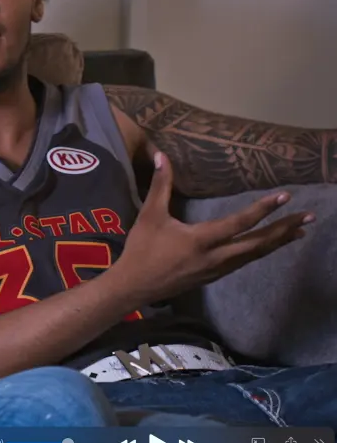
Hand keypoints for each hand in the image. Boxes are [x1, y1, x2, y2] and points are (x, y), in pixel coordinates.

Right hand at [110, 150, 313, 304]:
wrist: (134, 286)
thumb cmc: (141, 250)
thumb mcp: (149, 215)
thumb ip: (160, 186)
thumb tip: (162, 155)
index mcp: (201, 240)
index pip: (239, 222)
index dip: (263, 209)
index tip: (285, 197)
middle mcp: (216, 257)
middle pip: (258, 243)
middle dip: (284, 230)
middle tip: (308, 217)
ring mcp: (217, 269)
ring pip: (254, 255)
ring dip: (277, 242)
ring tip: (298, 231)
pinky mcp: (213, 276)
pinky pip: (244, 262)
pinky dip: (261, 252)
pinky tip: (268, 246)